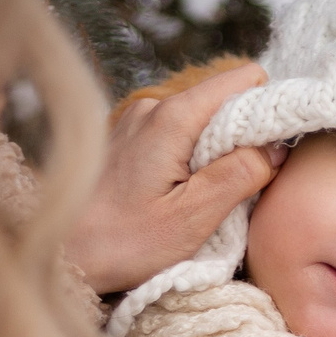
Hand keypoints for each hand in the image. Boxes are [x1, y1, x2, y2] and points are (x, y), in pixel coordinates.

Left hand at [64, 62, 287, 293]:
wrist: (57, 256)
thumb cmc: (120, 243)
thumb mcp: (192, 219)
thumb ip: (239, 175)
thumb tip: (275, 148)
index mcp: (172, 118)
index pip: (245, 80)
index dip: (271, 109)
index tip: (278, 151)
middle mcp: (153, 107)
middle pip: (224, 101)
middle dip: (245, 139)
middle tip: (242, 189)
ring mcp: (138, 121)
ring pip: (202, 121)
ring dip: (217, 155)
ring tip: (205, 201)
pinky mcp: (128, 141)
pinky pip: (178, 136)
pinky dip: (192, 161)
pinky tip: (180, 198)